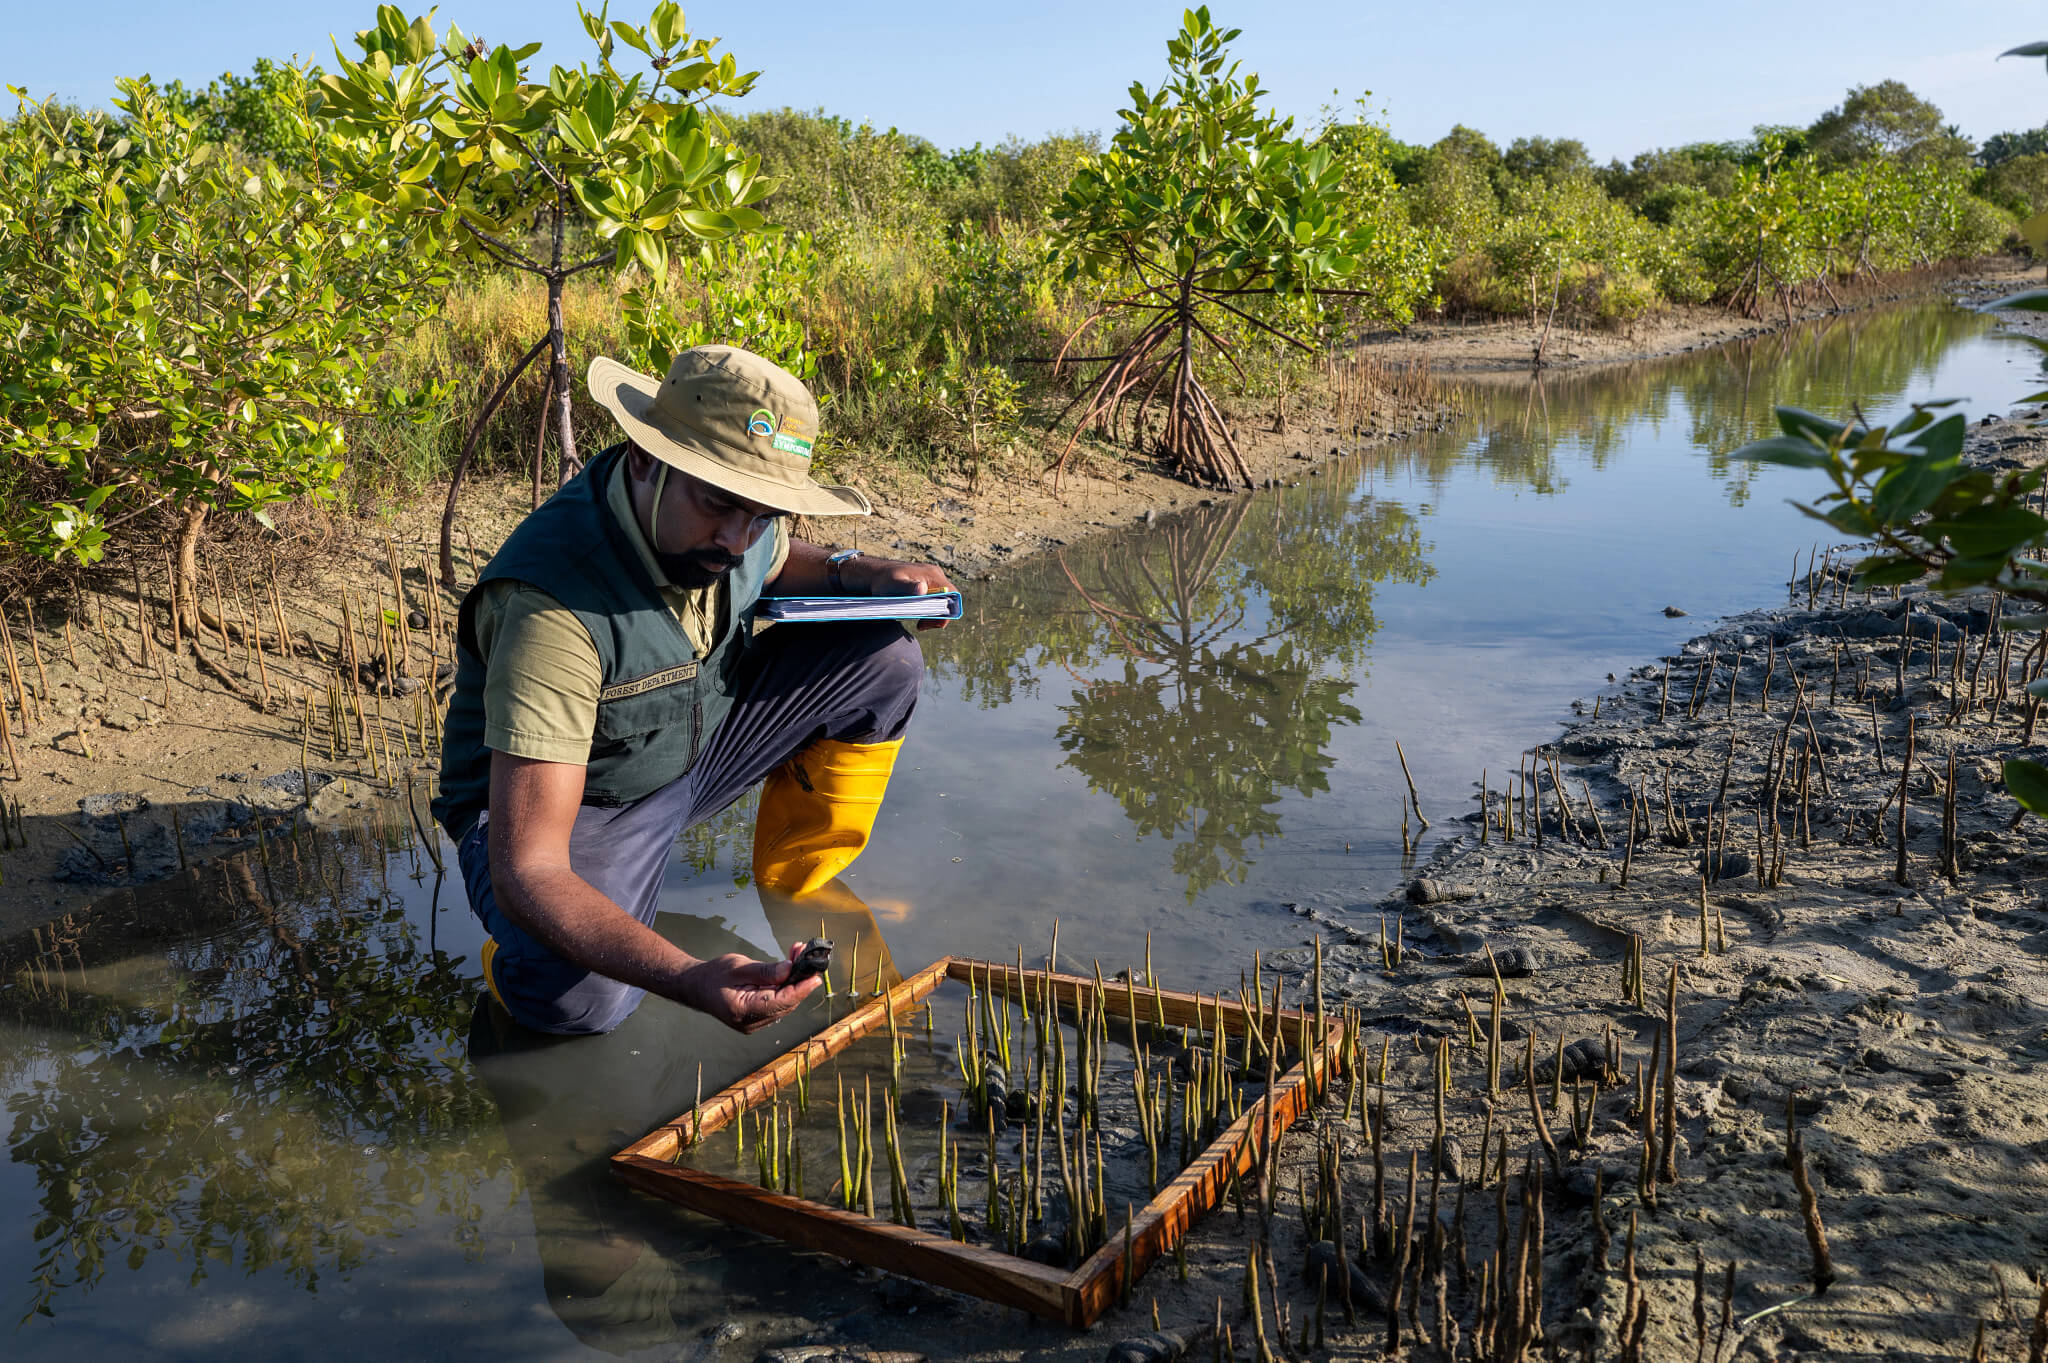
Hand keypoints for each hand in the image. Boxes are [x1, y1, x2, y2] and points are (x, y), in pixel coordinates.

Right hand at [676, 941, 823, 1032]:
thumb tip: (790, 969)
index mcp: (742, 1011)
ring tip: (797, 955)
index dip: (800, 989)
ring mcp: (754, 1024)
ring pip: (784, 1004)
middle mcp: (750, 1023)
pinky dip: (785, 987)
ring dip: (794, 981)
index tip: (815, 975)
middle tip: (807, 955)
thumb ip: (765, 971)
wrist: (696, 987)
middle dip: (799, 980)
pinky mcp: (757, 1019)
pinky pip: (777, 1004)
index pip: (780, 1002)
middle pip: (786, 1003)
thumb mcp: (739, 967)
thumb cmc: (715, 974)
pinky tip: (789, 969)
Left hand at [862, 558, 956, 630]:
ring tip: (920, 625)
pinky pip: (935, 600)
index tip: (931, 622)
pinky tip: (919, 619)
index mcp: (932, 575)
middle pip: (949, 600)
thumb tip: (923, 589)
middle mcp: (935, 576)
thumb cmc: (883, 580)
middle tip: (922, 626)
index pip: (952, 595)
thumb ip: (908, 587)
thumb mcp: (894, 584)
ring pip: (942, 601)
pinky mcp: (926, 586)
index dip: (947, 611)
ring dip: (934, 615)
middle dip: (939, 616)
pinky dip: (929, 611)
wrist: (875, 575)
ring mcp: (931, 581)